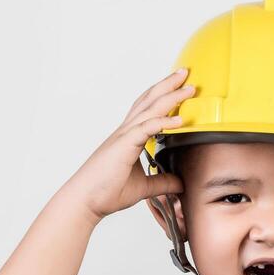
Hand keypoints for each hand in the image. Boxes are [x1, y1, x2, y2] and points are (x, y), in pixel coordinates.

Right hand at [63, 69, 195, 221]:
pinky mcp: (123, 146)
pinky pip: (146, 128)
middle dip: (168, 85)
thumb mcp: (143, 187)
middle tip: (185, 73)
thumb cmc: (105, 192)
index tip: (180, 86)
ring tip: (188, 88)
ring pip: (150, 109)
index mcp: (129, 137)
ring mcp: (124, 136)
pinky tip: (179, 118)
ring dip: (170, 96)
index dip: (163, 96)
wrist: (85, 201)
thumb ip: (162, 182)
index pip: (148, 110)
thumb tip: (180, 183)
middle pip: (150, 100)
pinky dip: (163, 121)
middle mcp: (126, 132)